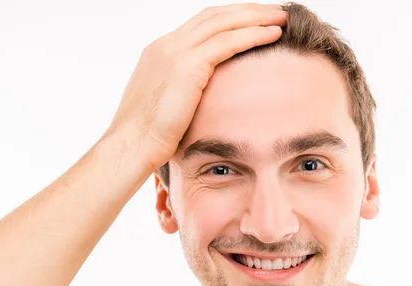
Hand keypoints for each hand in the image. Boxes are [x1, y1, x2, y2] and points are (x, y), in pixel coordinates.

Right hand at [105, 3, 286, 167]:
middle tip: (274, 11)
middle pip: (214, 15)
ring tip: (281, 17)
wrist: (130, 146)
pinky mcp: (187, 67)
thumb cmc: (146, 138)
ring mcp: (175, 52)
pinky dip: (253, 34)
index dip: (230, 20)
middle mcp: (166, 45)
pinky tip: (274, 34)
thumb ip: (180, 93)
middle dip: (247, 11)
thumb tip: (196, 101)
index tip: (253, 21)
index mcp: (160, 52)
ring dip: (256, 17)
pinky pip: (228, 42)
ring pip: (224, 22)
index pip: (201, 24)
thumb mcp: (163, 107)